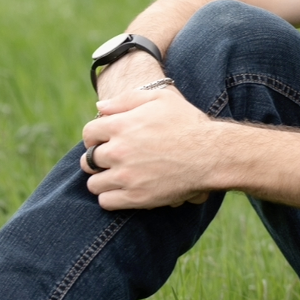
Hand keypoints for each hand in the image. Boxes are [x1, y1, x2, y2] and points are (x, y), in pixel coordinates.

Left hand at [80, 82, 216, 209]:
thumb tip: (100, 106)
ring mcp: (126, 176)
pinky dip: (110, 197)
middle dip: (96, 160)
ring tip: (116, 177)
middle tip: (111, 161)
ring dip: (102, 180)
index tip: (103, 141)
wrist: (211, 154)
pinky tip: (122, 190)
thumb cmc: (187, 123)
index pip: (88, 134)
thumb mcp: (160, 98)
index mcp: (120, 125)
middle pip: (88, 160)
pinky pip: (106, 201)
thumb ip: (126, 99)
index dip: (94, 137)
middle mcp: (118, 151)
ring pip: (94, 183)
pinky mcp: (136, 197)